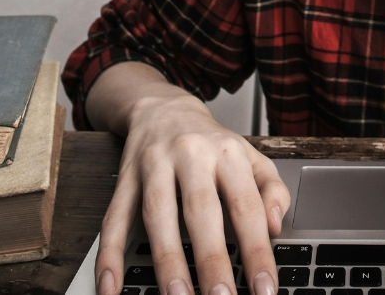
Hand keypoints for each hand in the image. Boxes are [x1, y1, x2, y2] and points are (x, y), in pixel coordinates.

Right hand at [94, 91, 290, 294]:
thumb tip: (275, 227)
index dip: (257, 250)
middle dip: (211, 260)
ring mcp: (154, 165)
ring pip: (158, 216)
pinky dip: (109, 255)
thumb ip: (271, 189)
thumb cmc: (213, 143)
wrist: (164, 108)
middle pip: (201, 211)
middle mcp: (192, 155)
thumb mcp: (250, 156)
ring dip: (166, 262)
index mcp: (228, 152)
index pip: (246, 205)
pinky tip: (111, 289)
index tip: (265, 290)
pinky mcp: (124, 177)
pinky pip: (114, 218)